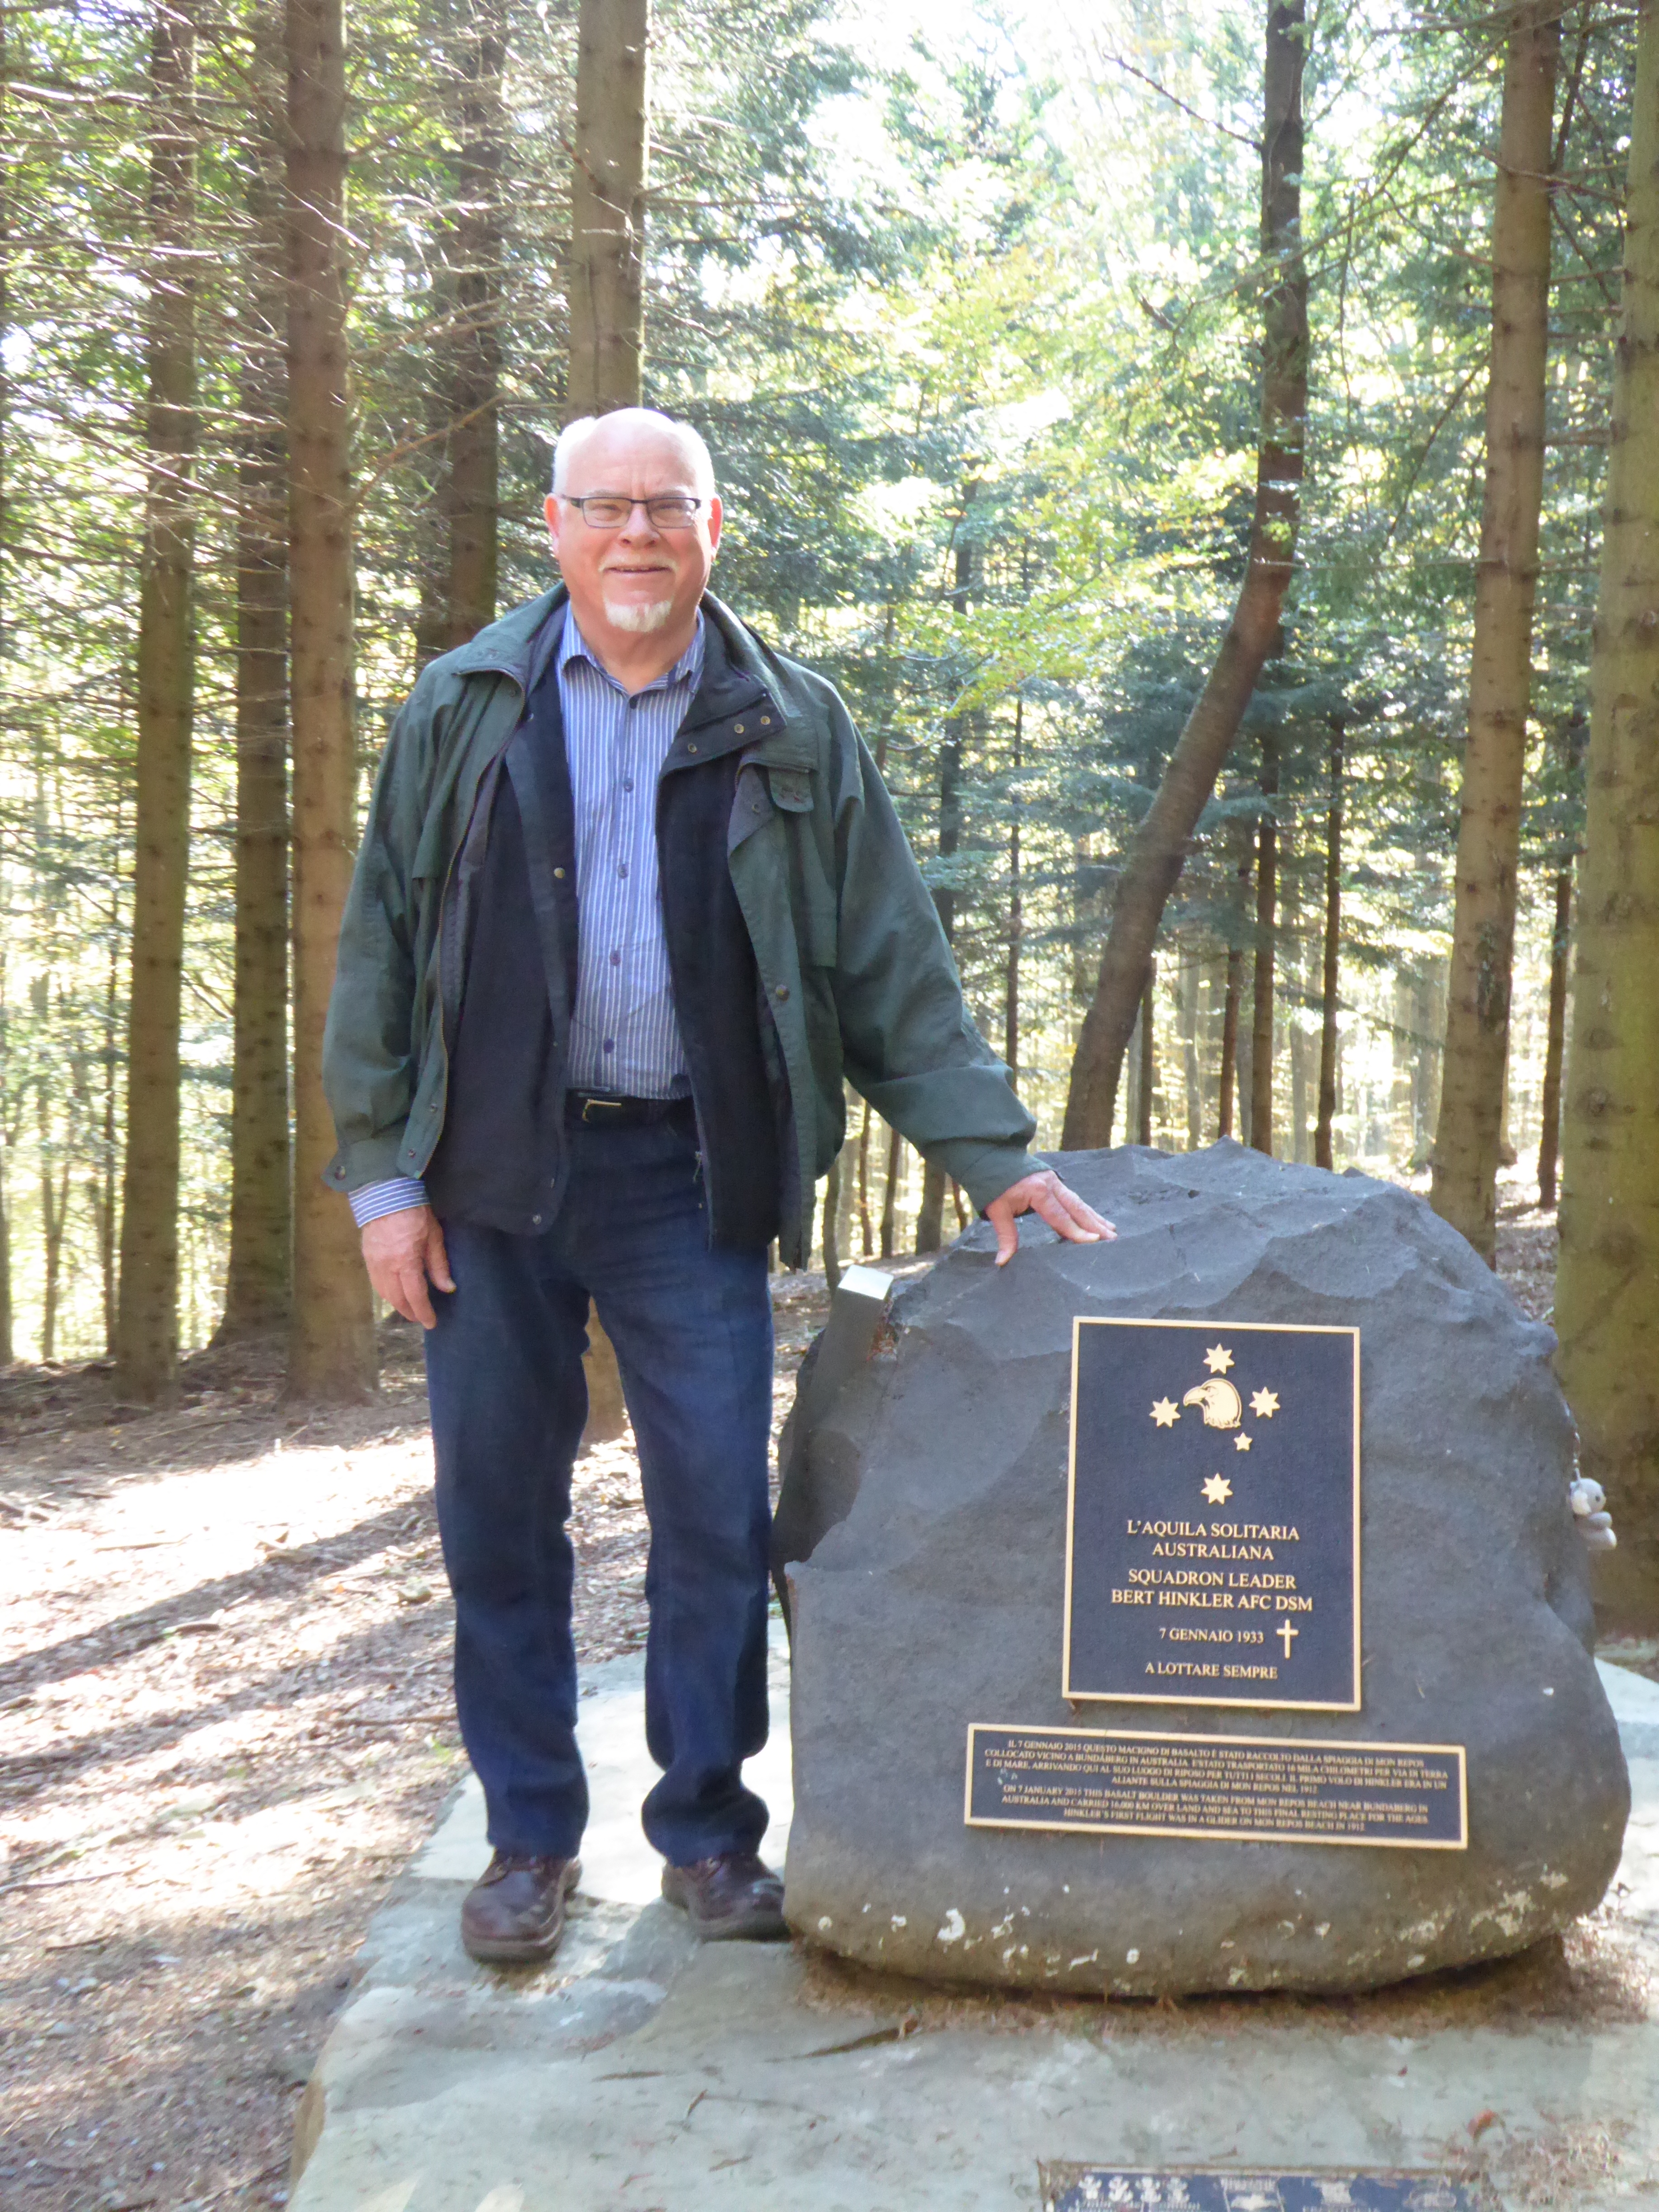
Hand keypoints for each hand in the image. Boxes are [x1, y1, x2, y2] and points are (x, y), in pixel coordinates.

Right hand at [361, 1205, 454, 1328]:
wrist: (385, 1193)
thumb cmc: (415, 1212)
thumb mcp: (434, 1236)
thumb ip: (439, 1264)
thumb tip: (447, 1288)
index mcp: (406, 1261)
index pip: (415, 1295)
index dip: (424, 1312)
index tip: (431, 1323)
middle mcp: (386, 1266)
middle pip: (397, 1299)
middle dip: (410, 1312)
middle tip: (421, 1318)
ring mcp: (373, 1263)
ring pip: (384, 1293)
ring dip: (397, 1304)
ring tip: (410, 1308)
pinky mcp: (366, 1257)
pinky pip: (376, 1283)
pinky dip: (386, 1293)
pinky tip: (395, 1293)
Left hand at [985, 1171, 1116, 1267]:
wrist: (993, 1158)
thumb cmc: (994, 1185)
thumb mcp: (996, 1210)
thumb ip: (1005, 1236)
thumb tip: (1002, 1262)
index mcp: (1038, 1191)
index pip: (1060, 1216)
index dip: (1077, 1231)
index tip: (1094, 1240)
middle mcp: (1051, 1185)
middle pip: (1076, 1208)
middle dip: (1095, 1225)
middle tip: (1112, 1239)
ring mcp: (1055, 1181)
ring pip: (1079, 1202)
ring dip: (1095, 1217)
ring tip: (1112, 1230)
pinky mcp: (1056, 1182)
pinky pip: (1074, 1198)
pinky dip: (1086, 1210)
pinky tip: (1097, 1219)